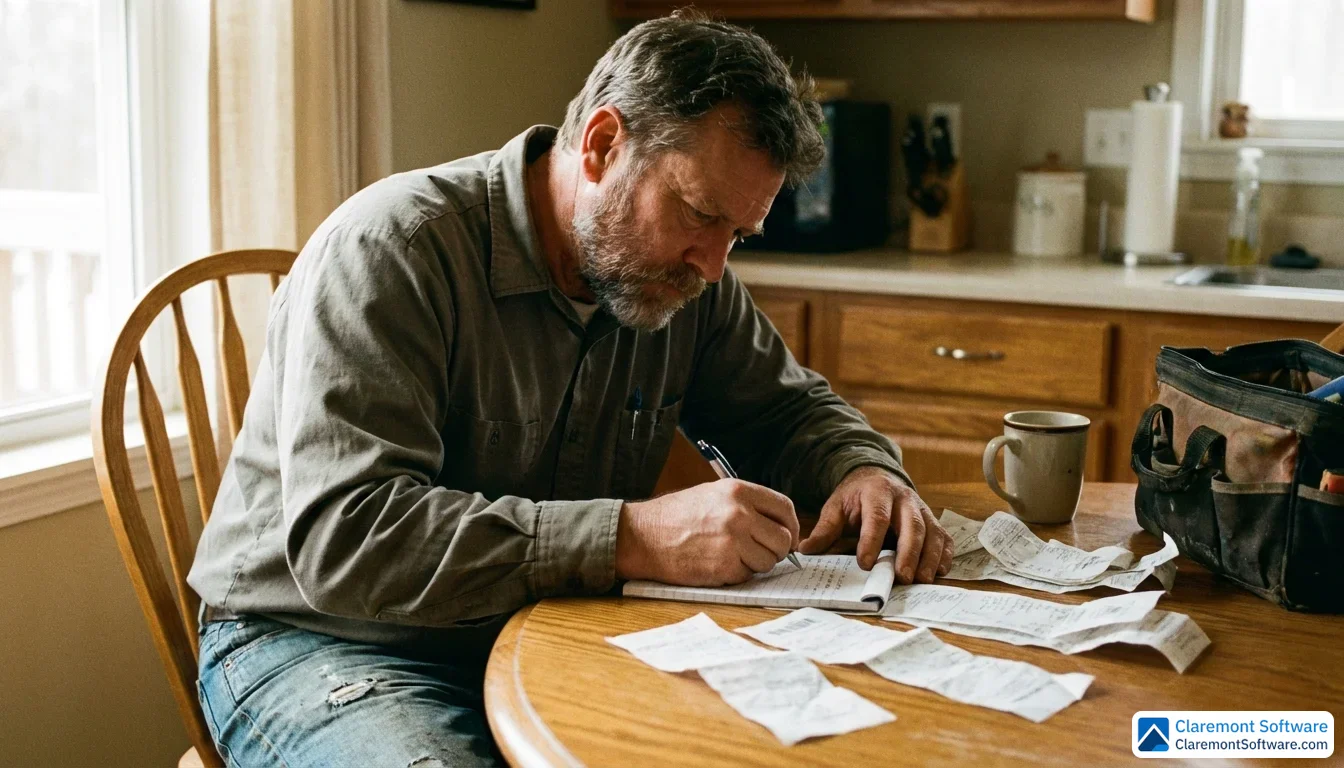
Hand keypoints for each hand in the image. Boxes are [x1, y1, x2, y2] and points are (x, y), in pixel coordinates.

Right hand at [615, 479, 799, 585]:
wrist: (642, 536)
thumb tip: (779, 526)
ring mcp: (732, 541)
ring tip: (731, 556)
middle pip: (783, 539)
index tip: (787, 537)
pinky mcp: (723, 567)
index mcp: (738, 491)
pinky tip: (716, 564)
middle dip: (776, 550)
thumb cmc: (676, 516)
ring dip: (755, 564)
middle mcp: (739, 514)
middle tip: (760, 552)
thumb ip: (747, 505)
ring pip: (768, 562)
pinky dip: (736, 575)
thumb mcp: (713, 494)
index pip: (785, 508)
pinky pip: (747, 576)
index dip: (791, 526)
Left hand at [799, 466, 952, 583]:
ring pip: (932, 532)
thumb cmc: (856, 497)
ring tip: (922, 580)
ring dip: (929, 557)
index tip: (865, 563)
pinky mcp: (933, 521)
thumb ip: (824, 529)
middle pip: (912, 525)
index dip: (872, 540)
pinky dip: (944, 554)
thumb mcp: (836, 506)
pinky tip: (940, 571)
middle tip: (903, 577)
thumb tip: (804, 550)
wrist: (876, 477)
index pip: (877, 517)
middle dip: (908, 552)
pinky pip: (944, 537)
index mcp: (877, 492)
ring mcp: (922, 509)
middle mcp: (904, 499)